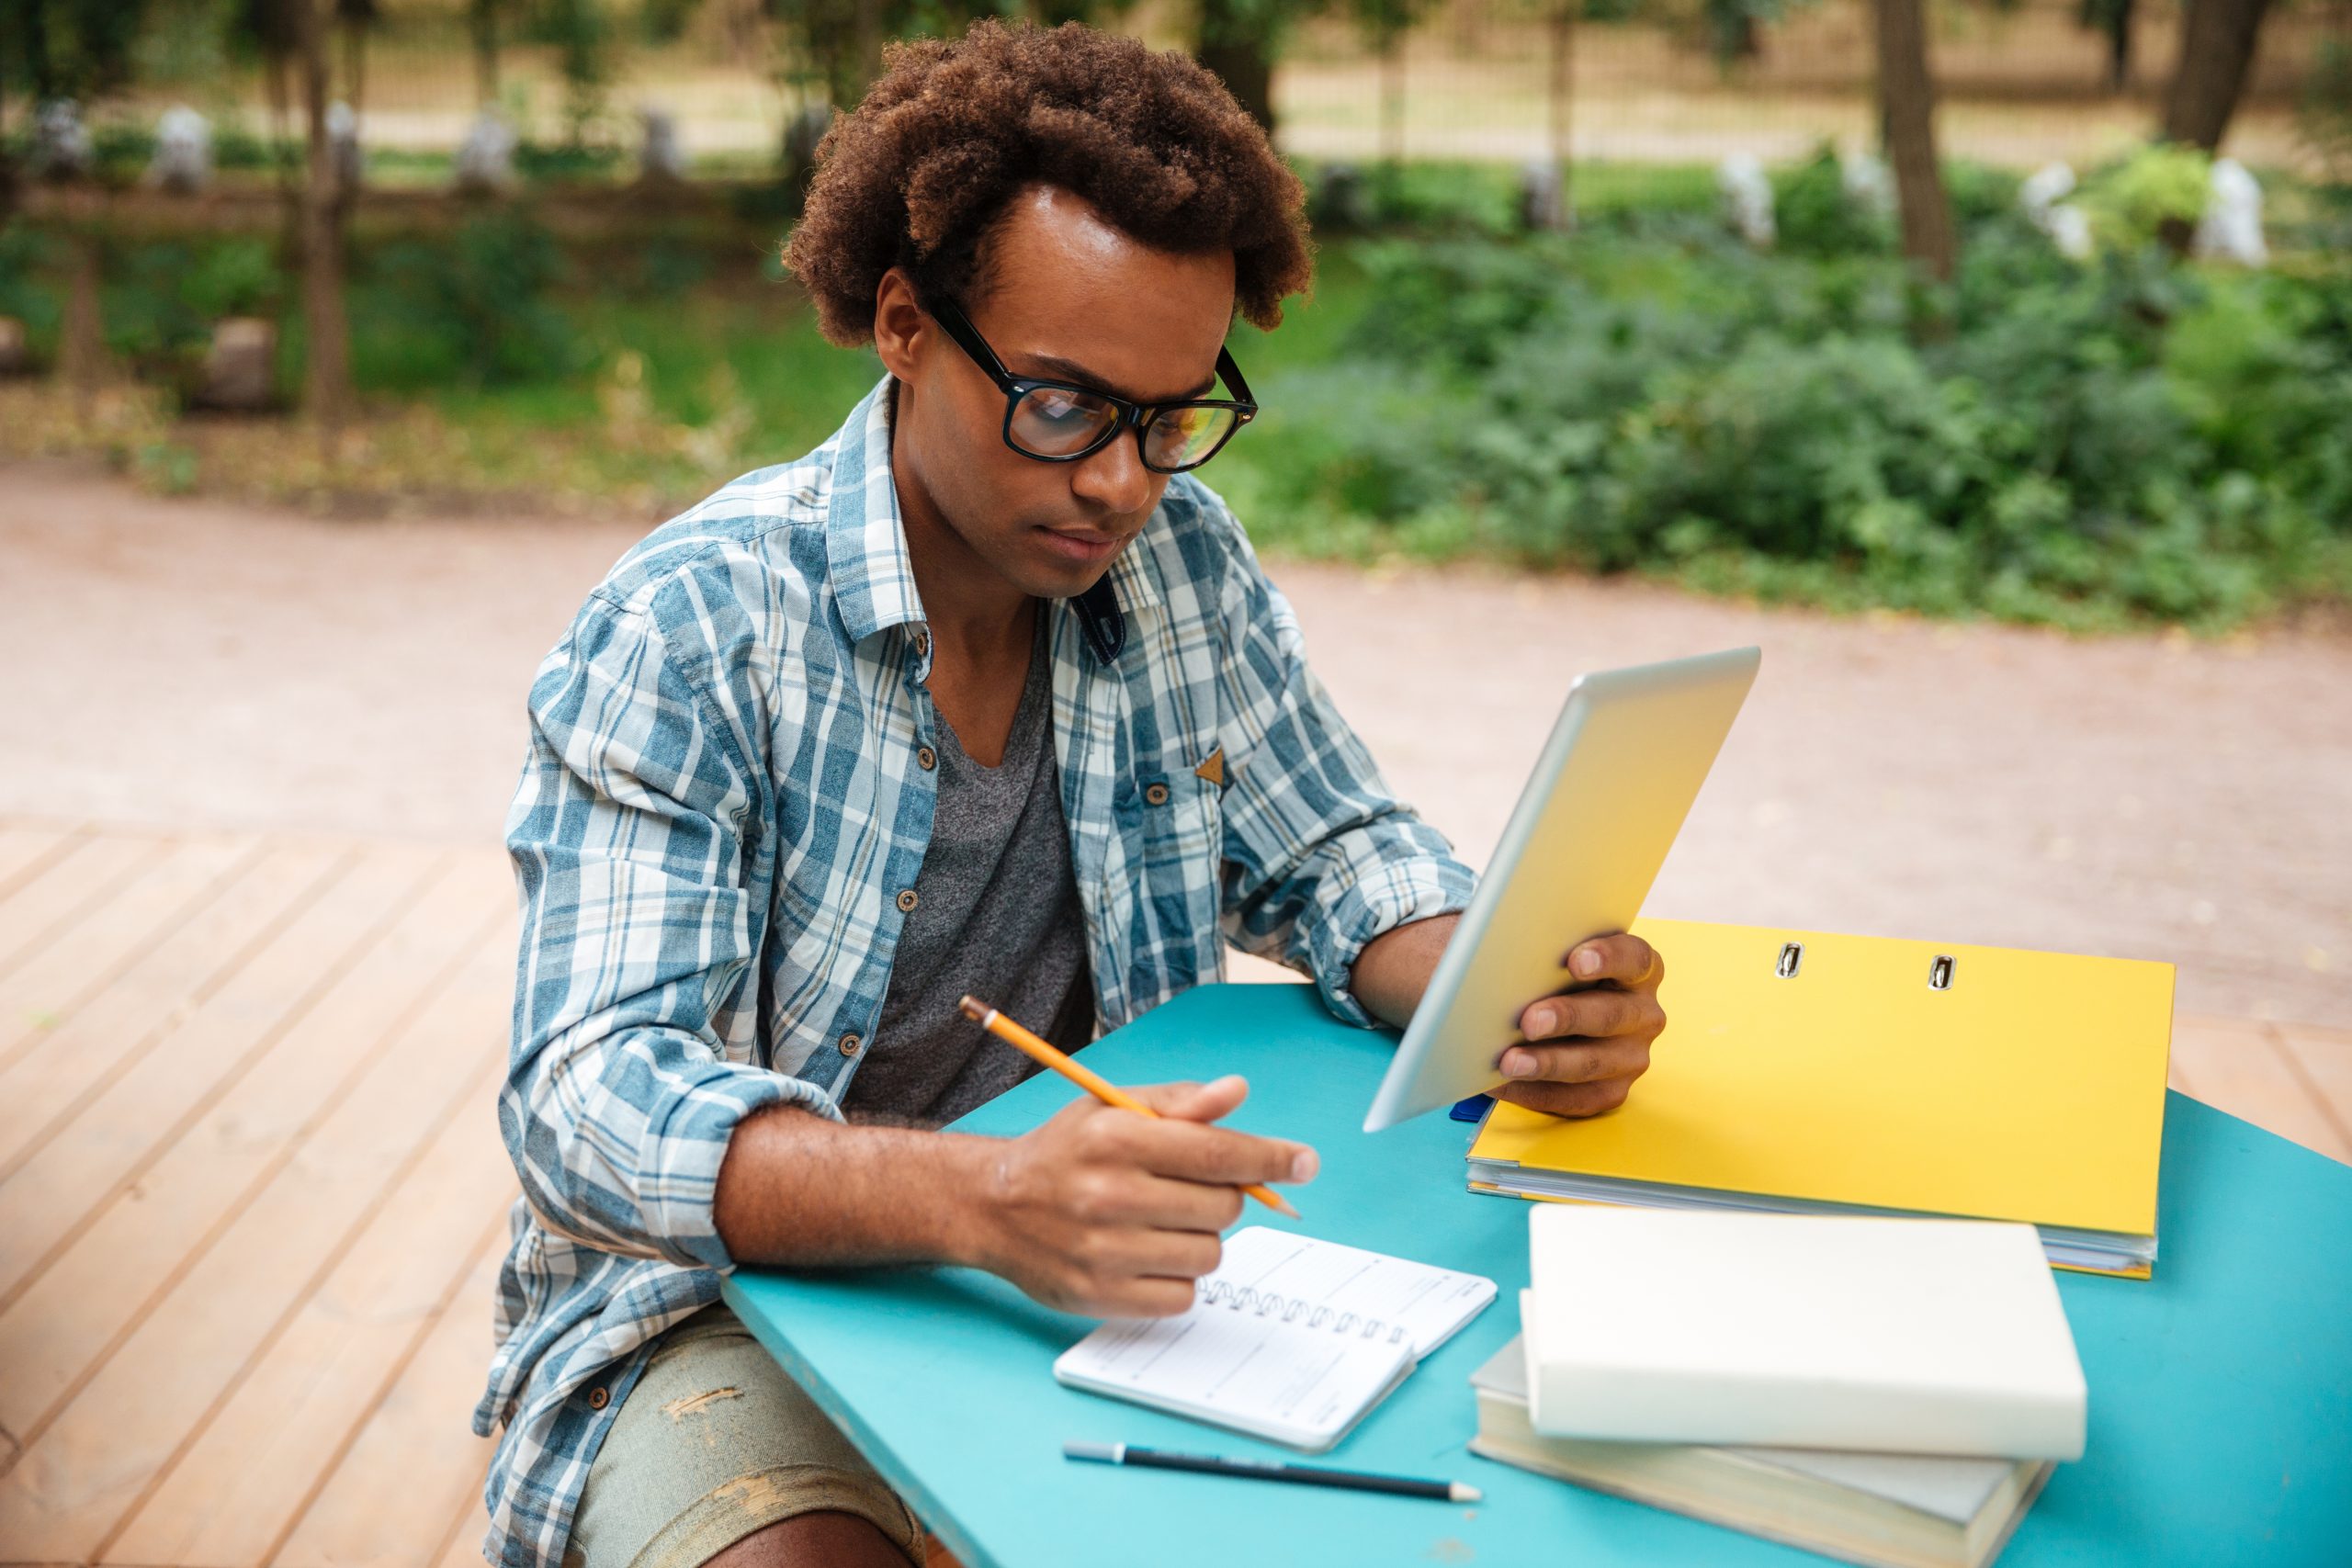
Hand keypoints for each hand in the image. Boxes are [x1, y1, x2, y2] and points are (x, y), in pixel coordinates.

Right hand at [971, 1076, 1317, 1318]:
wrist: (993, 1205)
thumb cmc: (1064, 1152)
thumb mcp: (1112, 1109)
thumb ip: (1180, 1102)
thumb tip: (1237, 1093)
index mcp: (1116, 1139)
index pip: (1218, 1152)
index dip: (1272, 1157)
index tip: (1304, 1163)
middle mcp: (1108, 1195)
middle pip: (1223, 1207)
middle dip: (1222, 1196)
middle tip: (1189, 1189)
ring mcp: (1102, 1252)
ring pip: (1208, 1254)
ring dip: (1199, 1238)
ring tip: (1159, 1221)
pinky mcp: (1098, 1297)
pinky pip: (1181, 1297)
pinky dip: (1177, 1278)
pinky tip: (1146, 1255)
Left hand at [1493, 933, 1665, 1117]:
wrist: (1568, 1025)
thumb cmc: (1561, 982)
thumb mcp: (1563, 962)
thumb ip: (1550, 958)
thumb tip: (1505, 960)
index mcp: (1640, 971)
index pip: (1635, 959)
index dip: (1608, 958)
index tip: (1576, 961)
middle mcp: (1644, 1015)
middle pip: (1610, 1015)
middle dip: (1567, 1018)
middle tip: (1530, 1021)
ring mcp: (1632, 1057)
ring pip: (1591, 1063)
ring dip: (1547, 1063)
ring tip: (1510, 1062)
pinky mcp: (1614, 1091)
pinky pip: (1575, 1098)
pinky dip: (1534, 1092)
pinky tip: (1504, 1084)